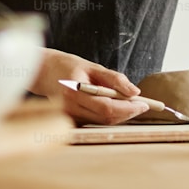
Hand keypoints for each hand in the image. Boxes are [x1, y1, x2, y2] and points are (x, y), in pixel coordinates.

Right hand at [30, 49, 148, 124]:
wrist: (43, 72)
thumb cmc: (68, 66)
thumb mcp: (93, 66)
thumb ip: (115, 79)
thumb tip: (135, 92)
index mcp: (74, 92)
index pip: (107, 107)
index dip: (128, 108)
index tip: (145, 103)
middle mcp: (70, 109)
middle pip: (106, 118)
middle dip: (128, 113)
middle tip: (143, 104)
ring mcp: (69, 117)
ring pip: (102, 122)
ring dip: (120, 115)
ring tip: (132, 103)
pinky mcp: (70, 121)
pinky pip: (95, 122)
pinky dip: (109, 116)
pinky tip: (116, 107)